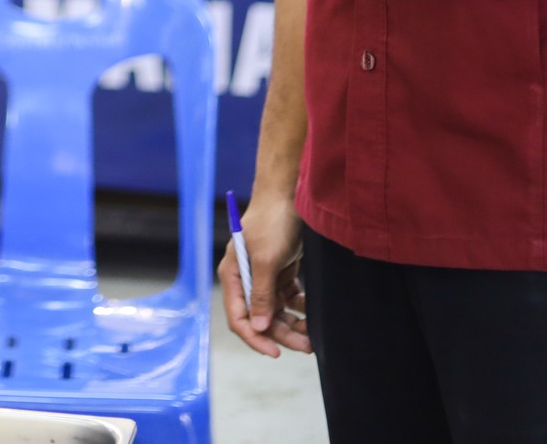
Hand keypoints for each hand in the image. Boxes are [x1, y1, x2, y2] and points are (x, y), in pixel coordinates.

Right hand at [219, 196, 310, 358]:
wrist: (291, 193)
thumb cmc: (272, 221)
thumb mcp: (266, 259)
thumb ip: (262, 294)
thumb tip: (258, 327)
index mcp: (233, 276)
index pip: (239, 317)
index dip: (255, 338)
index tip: (275, 352)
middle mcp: (246, 279)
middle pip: (261, 318)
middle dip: (281, 334)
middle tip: (306, 345)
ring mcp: (265, 276)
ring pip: (277, 311)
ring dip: (293, 324)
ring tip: (313, 334)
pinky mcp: (281, 271)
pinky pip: (289, 299)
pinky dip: (300, 308)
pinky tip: (312, 314)